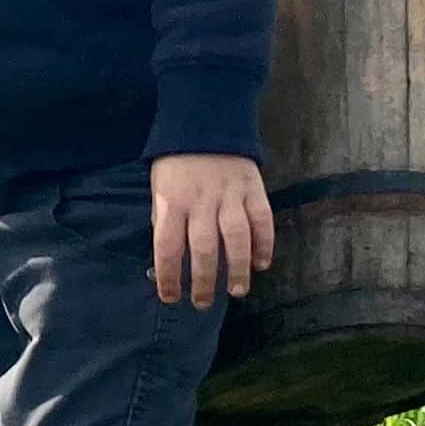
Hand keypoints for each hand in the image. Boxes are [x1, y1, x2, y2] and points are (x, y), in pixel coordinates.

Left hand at [149, 152, 274, 308]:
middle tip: (203, 303)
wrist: (206, 122)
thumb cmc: (178, 164)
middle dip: (204, 281)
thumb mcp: (160, 189)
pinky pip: (262, 220)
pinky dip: (264, 244)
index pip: (168, 248)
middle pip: (204, 248)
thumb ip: (166, 222)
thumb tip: (167, 264)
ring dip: (237, 268)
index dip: (169, 277)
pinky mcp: (253, 187)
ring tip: (236, 291)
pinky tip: (261, 264)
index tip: (171, 297)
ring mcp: (229, 194)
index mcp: (172, 201)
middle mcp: (201, 200)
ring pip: (235, 237)